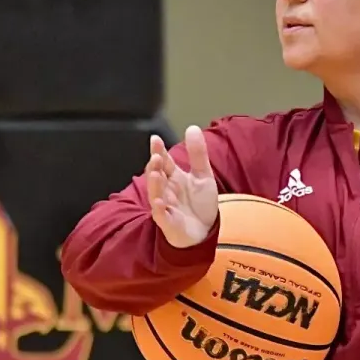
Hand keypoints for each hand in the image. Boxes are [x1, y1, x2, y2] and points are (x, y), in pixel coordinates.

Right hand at [145, 125, 219, 247]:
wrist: (205, 231)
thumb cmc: (200, 204)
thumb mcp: (203, 176)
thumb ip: (197, 154)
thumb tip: (192, 127)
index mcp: (174, 177)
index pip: (164, 162)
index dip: (159, 151)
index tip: (155, 139)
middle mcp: (167, 190)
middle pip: (158, 176)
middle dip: (155, 166)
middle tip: (156, 156)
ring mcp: (166, 206)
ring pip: (157, 194)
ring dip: (155, 185)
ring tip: (155, 174)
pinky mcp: (169, 223)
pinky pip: (162, 216)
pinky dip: (160, 210)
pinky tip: (160, 202)